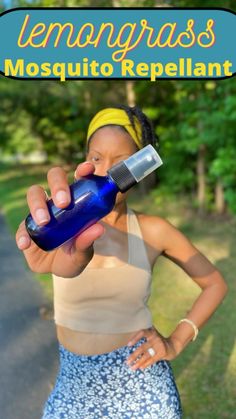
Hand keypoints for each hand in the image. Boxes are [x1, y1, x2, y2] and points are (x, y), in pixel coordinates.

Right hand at [15, 162, 104, 277]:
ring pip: (35, 194)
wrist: (61, 269)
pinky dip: (22, 234)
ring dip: (38, 204)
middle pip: (54, 178)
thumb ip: (88, 242)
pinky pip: (22, 226)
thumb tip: (99, 228)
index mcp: (77, 200)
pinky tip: (26, 243)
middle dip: (58, 186)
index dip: (83, 170)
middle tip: (64, 203)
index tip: (87, 170)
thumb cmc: (76, 255)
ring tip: (44, 221)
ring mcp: (41, 211)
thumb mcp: (84, 253)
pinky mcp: (27, 228)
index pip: (79, 178)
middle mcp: (58, 201)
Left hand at [125, 326, 179, 369]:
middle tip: (127, 361)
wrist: (173, 346)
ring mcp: (159, 345)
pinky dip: (146, 364)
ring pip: (147, 355)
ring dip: (139, 362)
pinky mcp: (162, 353)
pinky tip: (140, 367)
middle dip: (134, 355)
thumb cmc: (157, 341)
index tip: (128, 345)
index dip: (135, 338)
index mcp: (151, 332)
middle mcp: (155, 337)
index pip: (142, 333)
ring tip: (132, 367)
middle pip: (143, 347)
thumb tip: (129, 346)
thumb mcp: (152, 336)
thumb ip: (143, 338)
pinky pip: (152, 359)